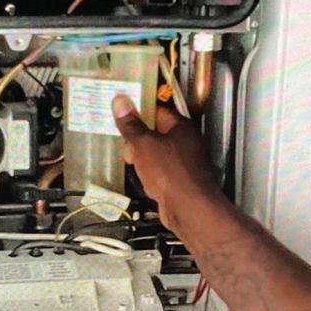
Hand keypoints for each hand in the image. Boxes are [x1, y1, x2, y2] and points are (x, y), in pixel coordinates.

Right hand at [112, 95, 223, 232]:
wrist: (189, 209)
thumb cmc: (170, 172)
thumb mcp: (143, 144)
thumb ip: (131, 125)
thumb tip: (120, 101)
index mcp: (179, 126)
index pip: (156, 110)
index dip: (138, 111)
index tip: (121, 114)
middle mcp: (184, 142)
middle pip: (154, 133)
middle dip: (136, 141)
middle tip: (126, 147)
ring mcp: (182, 162)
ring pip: (155, 154)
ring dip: (141, 160)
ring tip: (133, 164)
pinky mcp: (178, 180)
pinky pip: (159, 172)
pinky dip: (150, 176)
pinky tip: (145, 182)